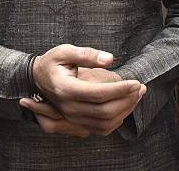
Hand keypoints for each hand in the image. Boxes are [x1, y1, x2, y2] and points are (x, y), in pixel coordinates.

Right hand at [22, 44, 145, 135]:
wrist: (37, 78)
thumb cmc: (52, 62)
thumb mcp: (65, 51)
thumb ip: (87, 54)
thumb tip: (110, 59)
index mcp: (66, 89)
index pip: (98, 94)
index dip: (120, 89)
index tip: (136, 82)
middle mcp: (68, 108)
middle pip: (104, 111)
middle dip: (126, 100)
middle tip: (141, 87)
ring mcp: (72, 117)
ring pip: (104, 123)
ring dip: (124, 111)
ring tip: (137, 95)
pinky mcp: (77, 122)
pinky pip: (100, 128)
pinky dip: (116, 120)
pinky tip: (126, 106)